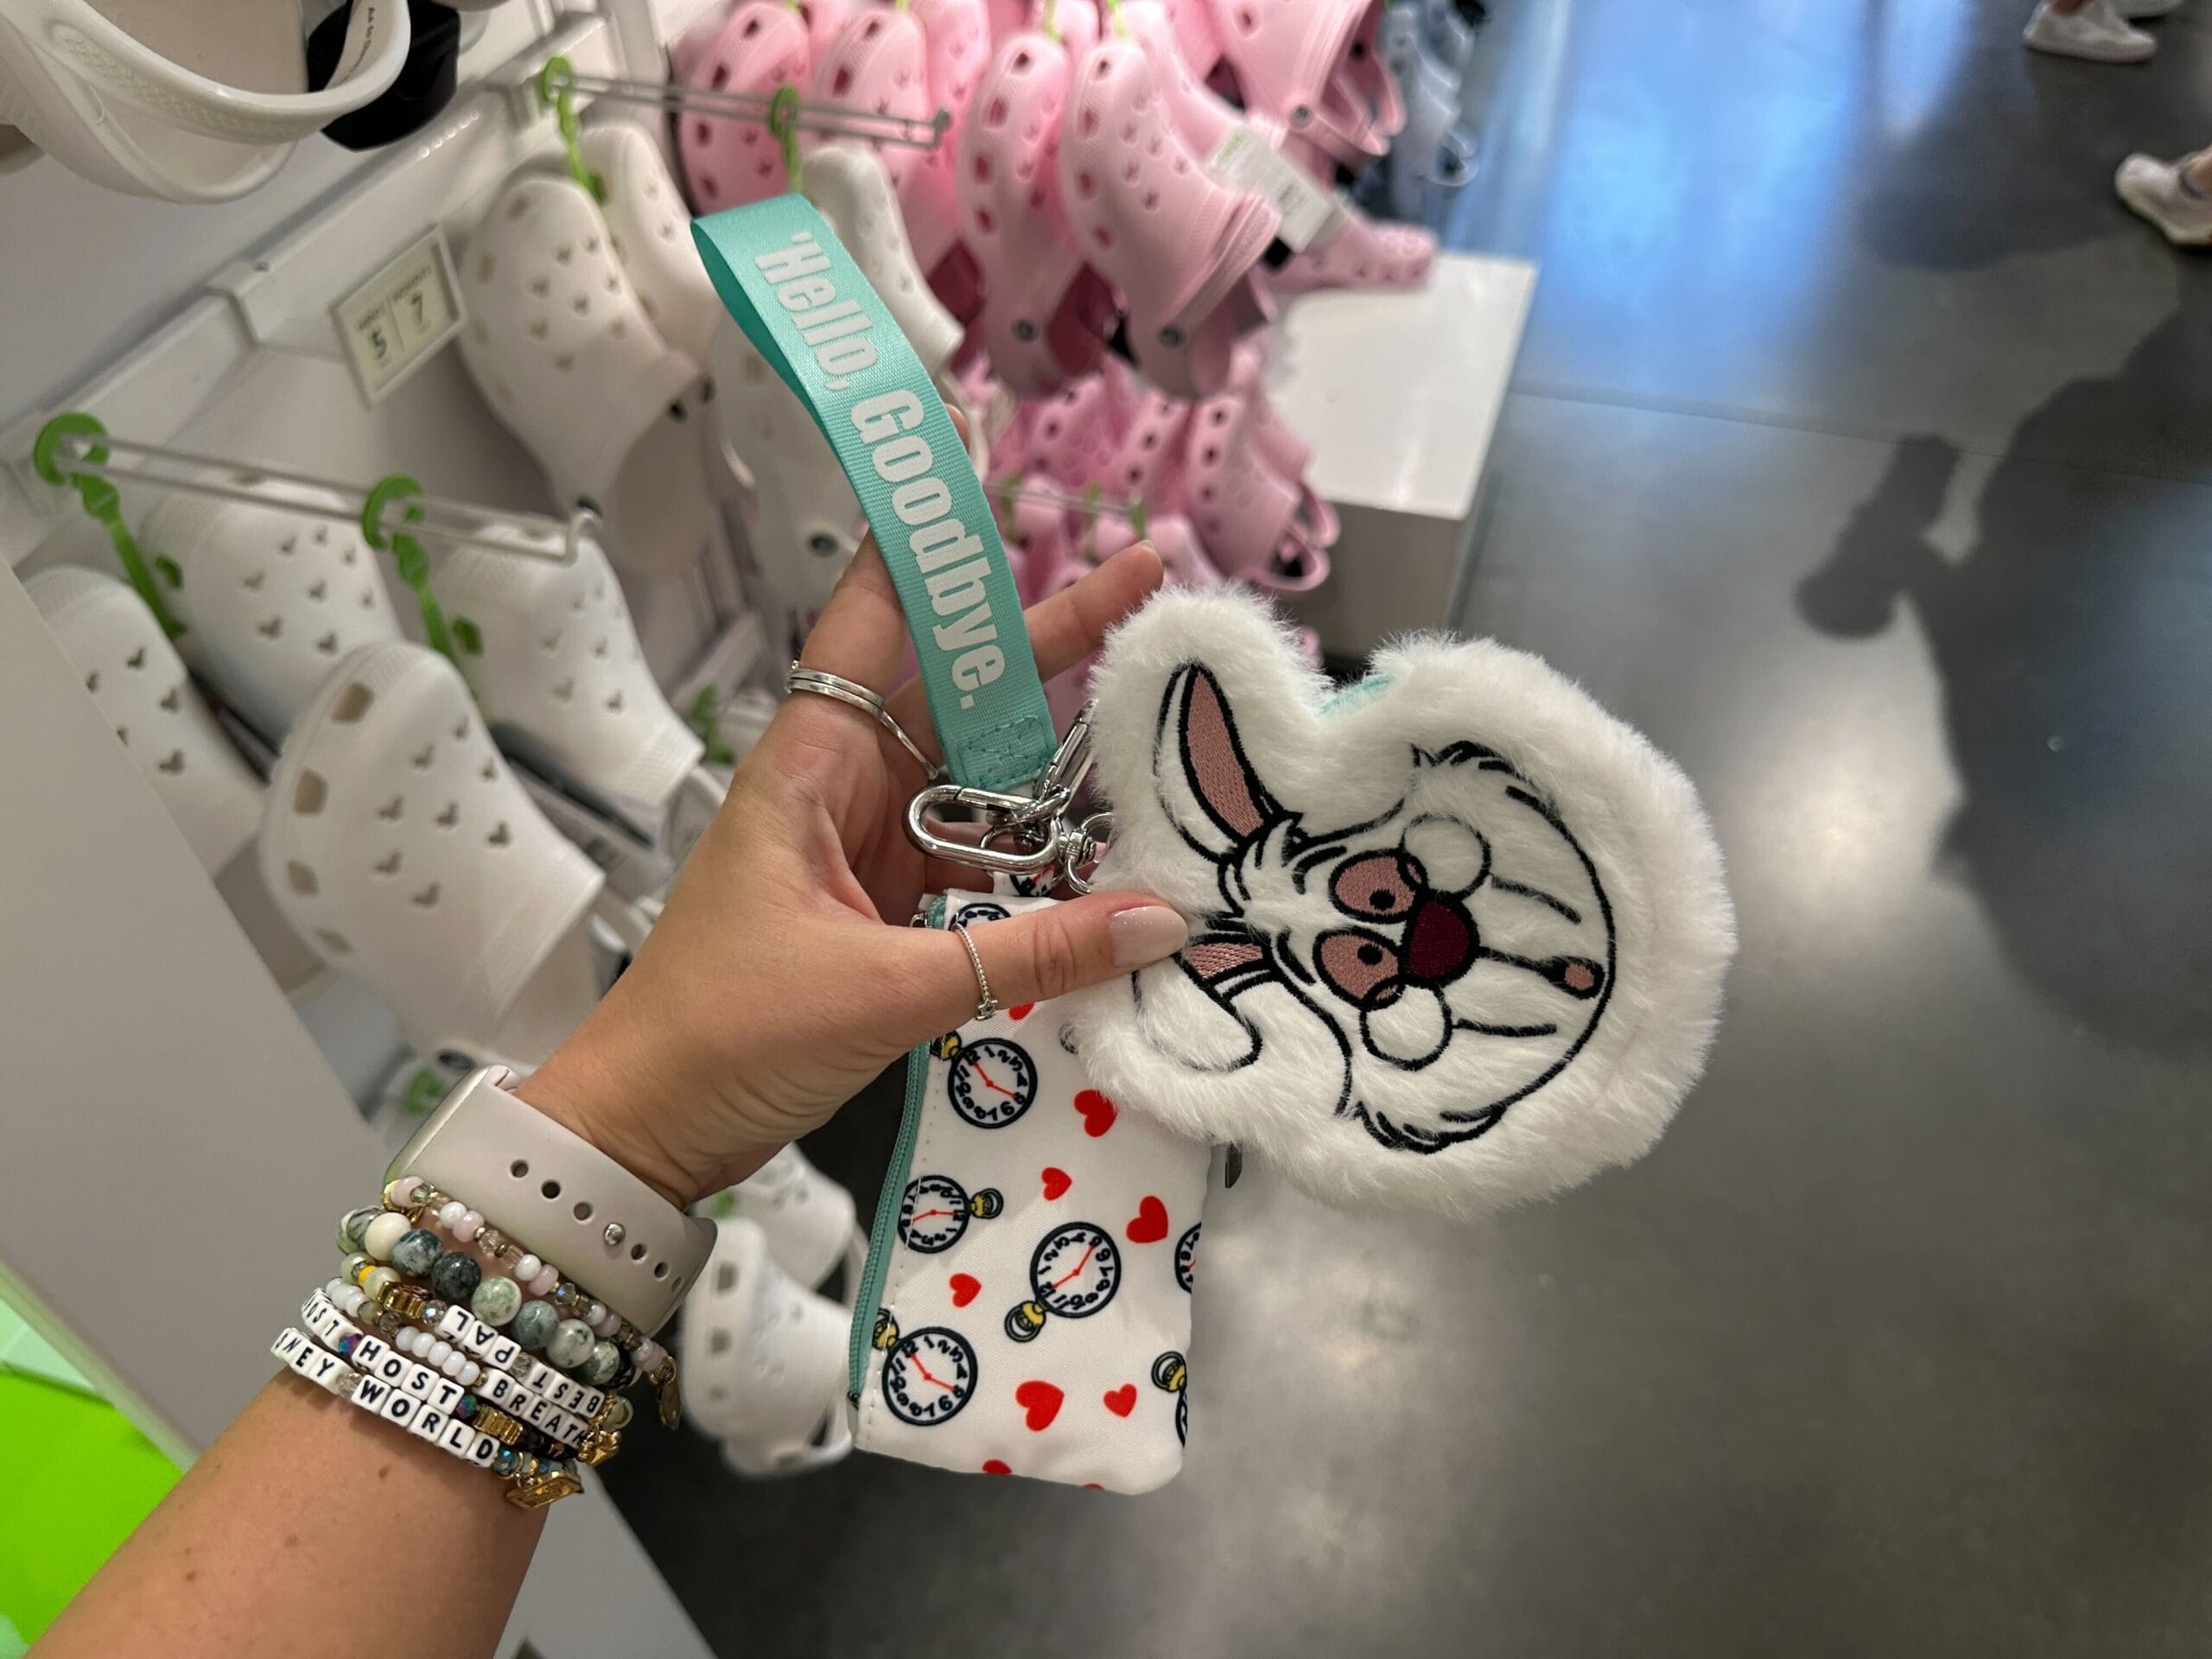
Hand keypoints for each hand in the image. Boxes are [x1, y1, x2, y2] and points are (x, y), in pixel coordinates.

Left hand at [518, 535, 1186, 1205]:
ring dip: (1056, 756)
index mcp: (811, 767)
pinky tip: (1111, 858)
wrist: (650, 1129)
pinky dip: (1039, 854)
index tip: (987, 469)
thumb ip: (1028, 954)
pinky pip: (980, 857)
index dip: (929, 547)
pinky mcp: (884, 910)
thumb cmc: (724, 1037)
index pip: (870, 620)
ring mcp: (866, 849)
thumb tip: (1158, 918)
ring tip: (1155, 717)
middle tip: (1145, 575)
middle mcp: (841, 788)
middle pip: (957, 688)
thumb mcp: (885, 992)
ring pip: (978, 776)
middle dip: (1048, 637)